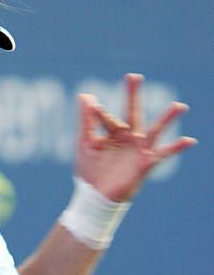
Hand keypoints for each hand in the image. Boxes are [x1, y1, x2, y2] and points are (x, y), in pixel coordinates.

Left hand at [76, 73, 196, 201]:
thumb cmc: (90, 172)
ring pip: (154, 130)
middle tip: (134, 76)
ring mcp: (138, 149)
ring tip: (179, 106)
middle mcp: (128, 137)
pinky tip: (190, 140)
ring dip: (167, 118)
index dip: (99, 113)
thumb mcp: (85, 144)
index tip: (93, 107)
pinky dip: (177, 147)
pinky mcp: (145, 163)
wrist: (96, 197)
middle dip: (132, 96)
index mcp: (112, 132)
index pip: (107, 117)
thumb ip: (86, 121)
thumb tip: (85, 95)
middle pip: (132, 112)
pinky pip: (164, 153)